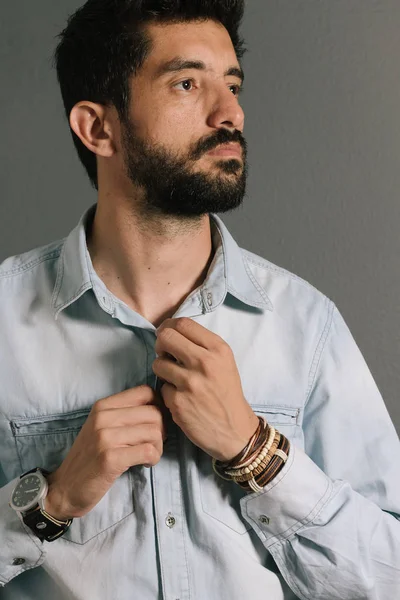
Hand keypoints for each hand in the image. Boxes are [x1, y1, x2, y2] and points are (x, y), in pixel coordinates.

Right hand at [45, 386, 166, 520]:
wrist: (65, 487)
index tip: (155, 423)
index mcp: (103, 405)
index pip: (145, 392)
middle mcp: (103, 417)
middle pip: (154, 413)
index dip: (158, 407)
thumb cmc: (90, 457)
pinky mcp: (110, 459)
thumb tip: (160, 408)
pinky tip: (145, 464)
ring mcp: (105, 437)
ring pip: (154, 432)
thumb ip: (125, 414)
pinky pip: (147, 451)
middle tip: (153, 444)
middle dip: (162, 430)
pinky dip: (153, 458)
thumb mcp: (102, 427)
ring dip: (158, 447)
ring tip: (148, 456)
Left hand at [153, 317, 258, 461]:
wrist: (235, 430)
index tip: (167, 334)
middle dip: (161, 344)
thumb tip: (170, 331)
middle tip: (165, 354)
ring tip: (174, 378)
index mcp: (217, 349)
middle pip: (165, 337)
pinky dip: (168, 391)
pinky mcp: (178, 402)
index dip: (169, 326)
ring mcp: (190, 383)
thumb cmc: (227, 392)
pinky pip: (161, 387)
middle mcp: (204, 362)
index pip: (183, 323)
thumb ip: (201, 345)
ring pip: (158, 363)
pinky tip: (180, 397)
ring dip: (162, 369)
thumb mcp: (224, 361)